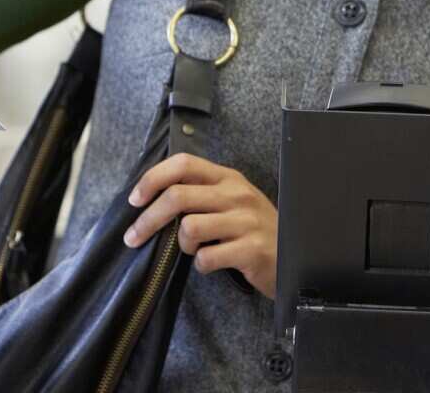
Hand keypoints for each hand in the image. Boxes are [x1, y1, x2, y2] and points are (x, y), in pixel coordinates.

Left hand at [124, 153, 277, 297]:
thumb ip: (200, 194)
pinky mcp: (251, 249)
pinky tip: (212, 263)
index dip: (152, 178)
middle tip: (133, 238)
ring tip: (194, 251)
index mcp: (227, 177)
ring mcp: (246, 221)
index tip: (134, 199)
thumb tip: (152, 199)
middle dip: (147, 220)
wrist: (295, 256)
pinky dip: (201, 265)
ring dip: (182, 245)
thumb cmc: (254, 230)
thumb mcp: (232, 202)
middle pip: (177, 196)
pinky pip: (207, 258)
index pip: (183, 164)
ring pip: (189, 228)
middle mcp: (236, 194)